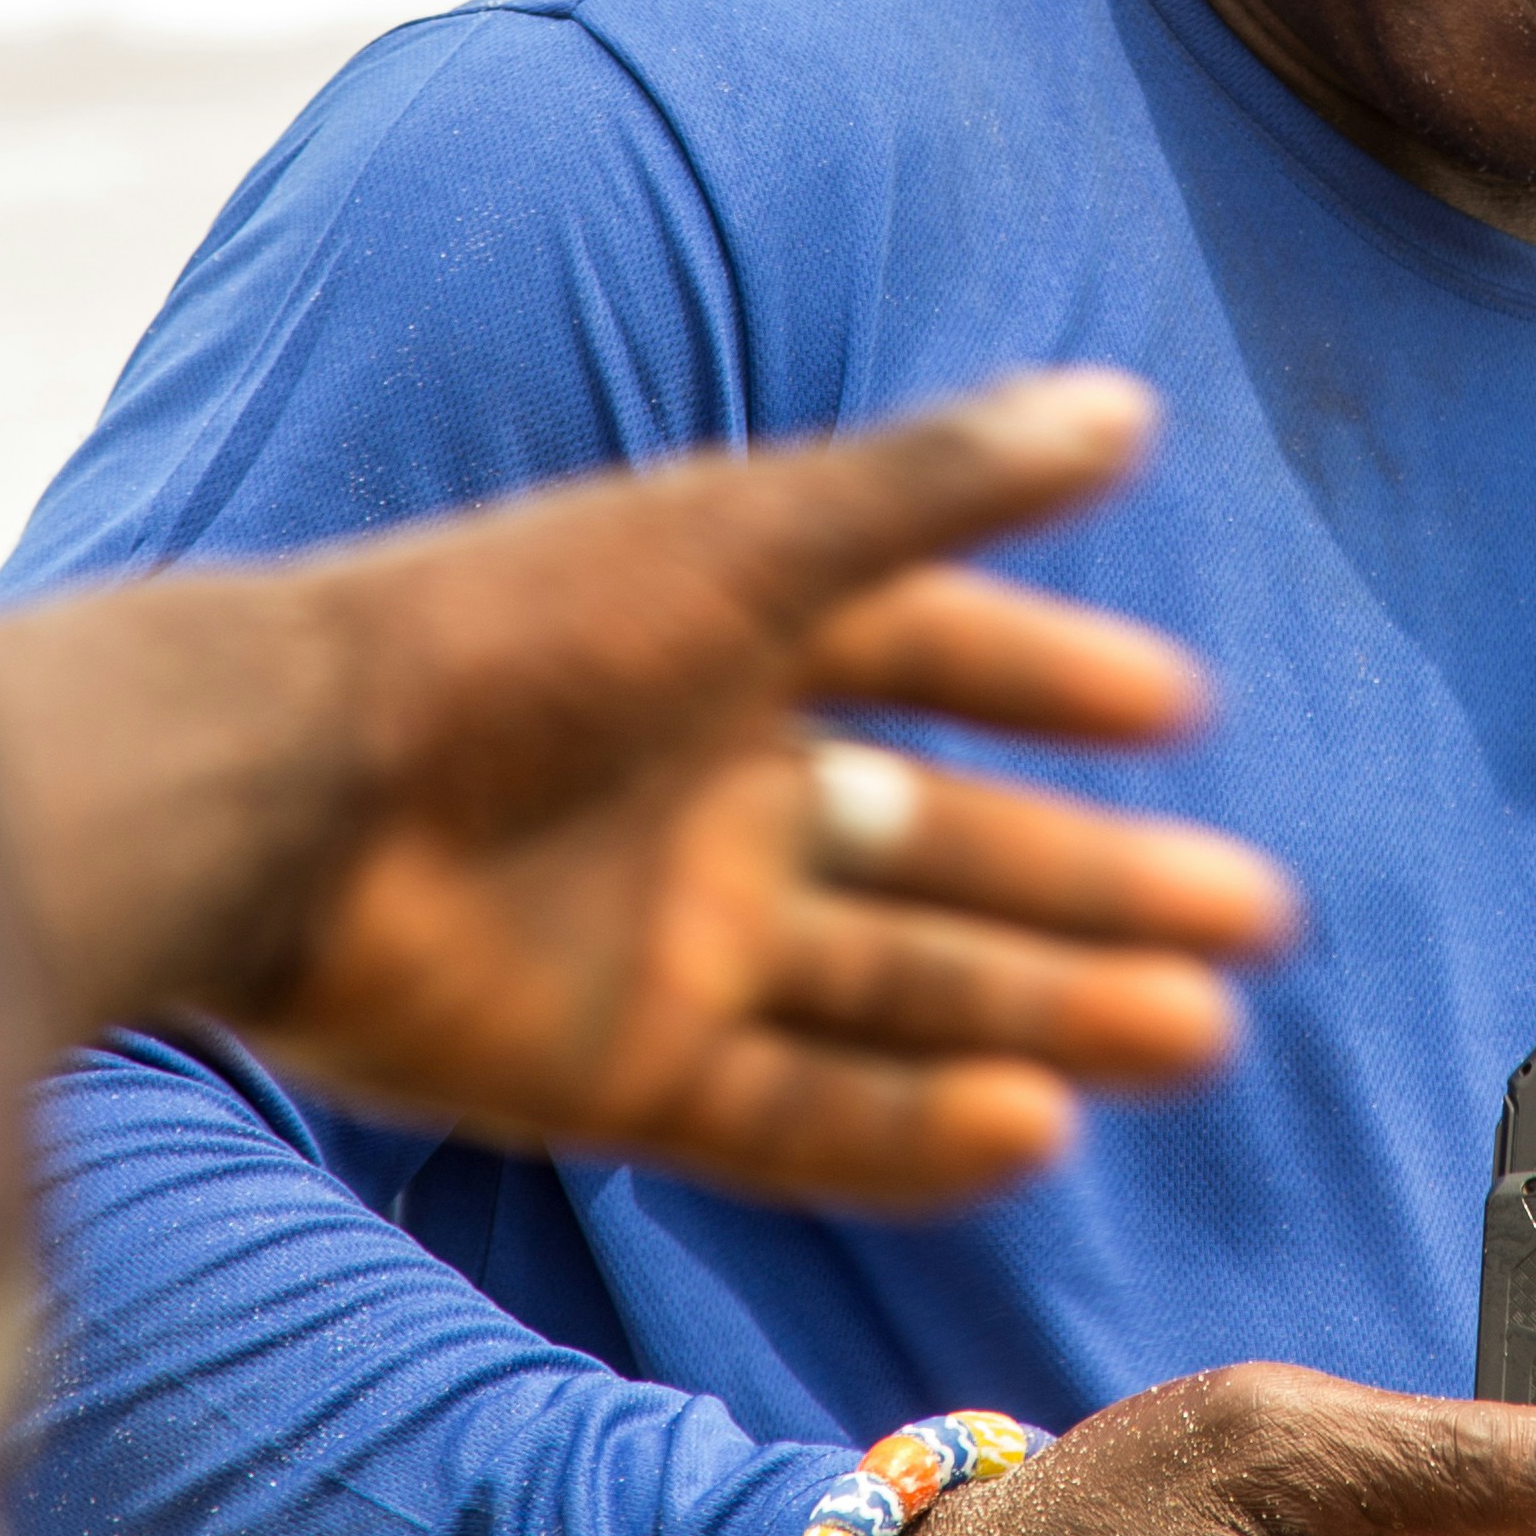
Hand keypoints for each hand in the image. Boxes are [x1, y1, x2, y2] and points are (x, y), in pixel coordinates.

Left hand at [0, 371, 1297, 1202]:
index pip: (927, 653)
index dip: (1048, 676)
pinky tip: (1040, 1130)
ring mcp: (666, 939)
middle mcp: (713, 791)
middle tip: (1258, 919)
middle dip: (1095, 882)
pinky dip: (913, 1131)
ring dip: (1047, 1009)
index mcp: (731, 641)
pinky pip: (792, 1116)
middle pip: (944, 849)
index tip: (1182, 711)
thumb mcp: (749, 539)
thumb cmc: (509, 630)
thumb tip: (1126, 405)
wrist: (277, 795)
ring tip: (1202, 1033)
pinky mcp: (613, 1072)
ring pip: (898, 988)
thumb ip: (940, 489)